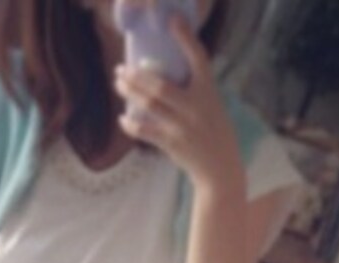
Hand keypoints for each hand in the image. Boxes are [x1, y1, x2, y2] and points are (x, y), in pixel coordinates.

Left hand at [113, 18, 243, 197]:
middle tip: (121, 68)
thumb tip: (162, 73)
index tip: (171, 19)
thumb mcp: (211, 103)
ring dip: (130, 93)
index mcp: (209, 90)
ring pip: (150, 105)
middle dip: (137, 75)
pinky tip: (122, 118)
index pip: (198, 58)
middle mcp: (196, 106)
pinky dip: (132, 125)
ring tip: (118, 84)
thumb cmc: (213, 131)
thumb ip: (192, 88)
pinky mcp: (172, 144)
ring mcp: (182, 126)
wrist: (220, 167)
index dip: (185, 38)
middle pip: (160, 85)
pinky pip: (146, 131)